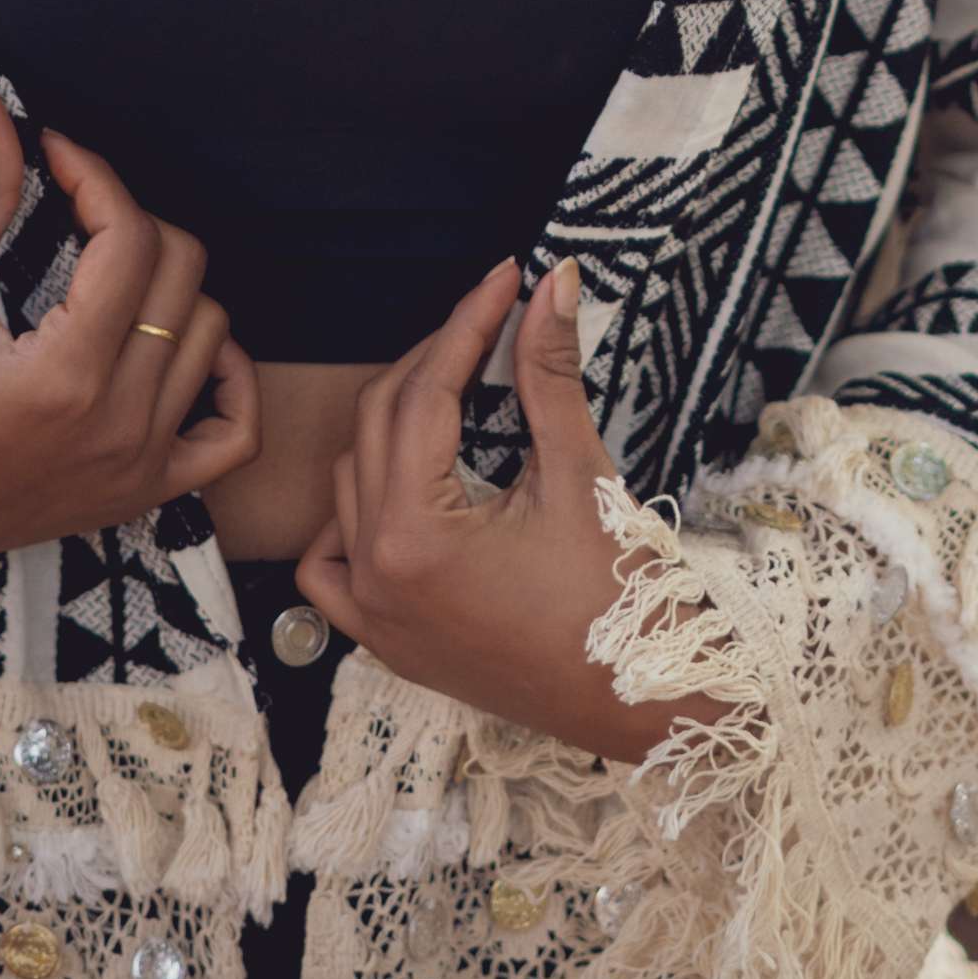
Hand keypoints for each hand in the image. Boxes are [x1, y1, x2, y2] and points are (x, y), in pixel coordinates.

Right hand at [0, 85, 260, 581]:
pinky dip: (227, 378)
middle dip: (132, 221)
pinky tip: (179, 343)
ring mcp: (141, 466)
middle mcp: (119, 423)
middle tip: (74, 211)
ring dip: (170, 287)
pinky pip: (234, 432)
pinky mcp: (144, 495)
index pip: (131, 238)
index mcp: (65, 375)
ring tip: (105, 274)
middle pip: (183, 276)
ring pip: (213, 334)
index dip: (95, 175)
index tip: (55, 151)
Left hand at [295, 255, 716, 765]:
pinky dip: (354, 516)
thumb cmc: (621, 600)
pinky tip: (402, 487)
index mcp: (415, 536)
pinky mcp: (387, 641)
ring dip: (398, 425)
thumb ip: (551, 374)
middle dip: (437, 361)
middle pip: (380, 425)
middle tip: (495, 321)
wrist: (646, 701)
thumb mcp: (582, 475)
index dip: (468, 323)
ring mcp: (374, 616)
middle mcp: (376, 575)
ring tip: (464, 386)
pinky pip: (331, 564)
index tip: (508, 277)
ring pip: (351, 482)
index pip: (426, 395)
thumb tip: (554, 284)